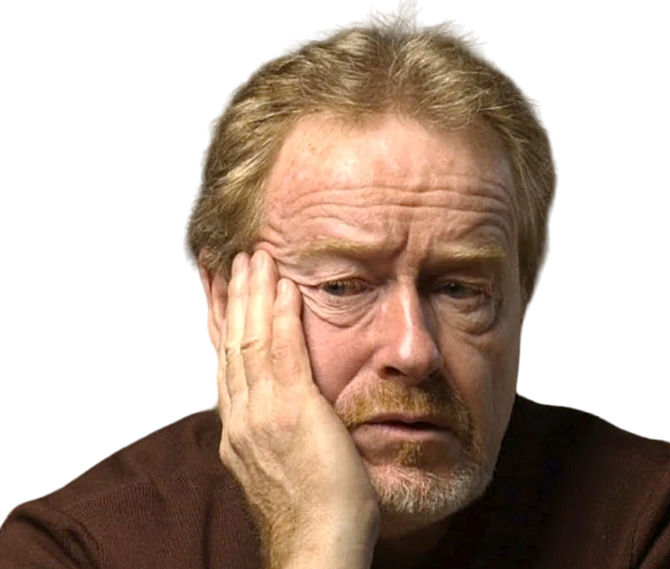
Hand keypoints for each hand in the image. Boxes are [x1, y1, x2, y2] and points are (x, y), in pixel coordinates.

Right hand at [215, 250, 379, 568]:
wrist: (317, 546)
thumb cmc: (311, 512)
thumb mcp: (278, 466)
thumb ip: (269, 433)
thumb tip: (273, 411)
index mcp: (238, 429)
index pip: (223, 363)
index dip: (218, 324)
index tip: (216, 294)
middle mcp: (241, 416)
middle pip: (230, 343)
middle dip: (230, 299)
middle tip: (229, 261)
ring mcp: (262, 412)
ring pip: (250, 340)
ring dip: (253, 295)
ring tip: (255, 259)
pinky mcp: (292, 410)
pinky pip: (284, 351)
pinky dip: (281, 315)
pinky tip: (284, 287)